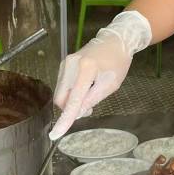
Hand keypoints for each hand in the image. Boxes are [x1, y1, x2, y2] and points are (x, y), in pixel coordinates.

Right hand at [49, 10, 151, 139]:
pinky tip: (84, 87)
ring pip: (60, 92)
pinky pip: (62, 84)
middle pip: (61, 98)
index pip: (73, 100)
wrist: (116, 40)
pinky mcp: (64, 63)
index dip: (65, 119)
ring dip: (72, 100)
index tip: (55, 134)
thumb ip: (92, 99)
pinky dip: (71, 91)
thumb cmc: (117, 62)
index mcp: (86, 69)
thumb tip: (77, 113)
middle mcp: (71, 64)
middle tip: (89, 106)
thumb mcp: (110, 84)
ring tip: (90, 93)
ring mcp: (65, 63)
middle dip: (71, 108)